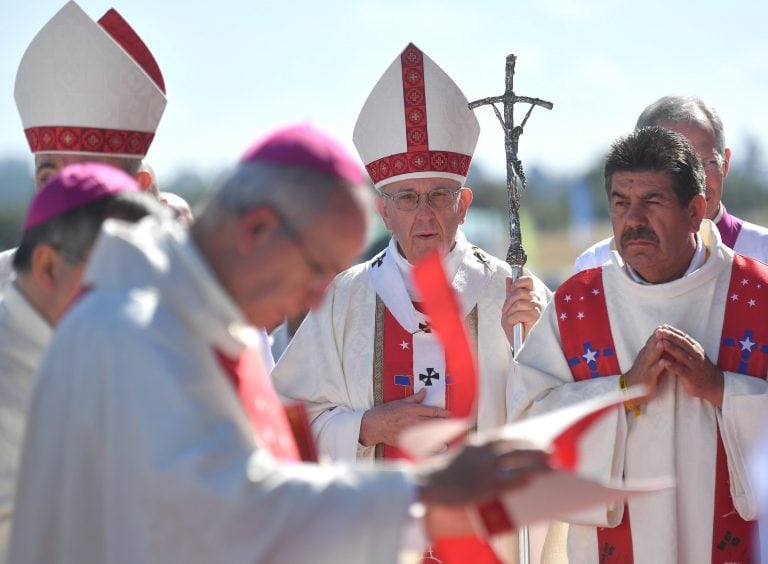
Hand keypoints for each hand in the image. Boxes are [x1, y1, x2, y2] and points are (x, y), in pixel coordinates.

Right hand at [359, 389, 450, 446]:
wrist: (373, 425)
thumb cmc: (386, 412)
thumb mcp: (400, 402)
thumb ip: (415, 398)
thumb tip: (425, 391)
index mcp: (412, 410)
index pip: (432, 411)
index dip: (443, 414)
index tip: (451, 415)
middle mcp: (413, 421)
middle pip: (434, 424)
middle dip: (445, 427)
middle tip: (455, 428)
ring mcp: (410, 432)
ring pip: (429, 437)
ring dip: (439, 440)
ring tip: (447, 443)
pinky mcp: (406, 441)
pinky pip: (421, 446)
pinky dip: (429, 449)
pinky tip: (436, 451)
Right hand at [416, 440, 549, 507]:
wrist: (428, 484)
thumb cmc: (444, 473)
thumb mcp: (462, 455)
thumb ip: (478, 453)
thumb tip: (497, 455)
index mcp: (477, 442)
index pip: (507, 436)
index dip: (524, 438)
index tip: (536, 438)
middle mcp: (484, 452)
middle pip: (517, 446)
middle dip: (536, 448)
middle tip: (550, 450)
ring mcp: (486, 468)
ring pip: (519, 462)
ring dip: (537, 463)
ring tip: (551, 466)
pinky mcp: (485, 486)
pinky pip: (510, 481)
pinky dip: (524, 478)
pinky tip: (534, 480)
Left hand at [501, 276, 544, 344]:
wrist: (520, 344)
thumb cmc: (516, 327)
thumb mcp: (509, 309)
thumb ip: (510, 294)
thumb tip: (509, 278)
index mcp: (530, 296)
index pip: (528, 280)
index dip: (518, 282)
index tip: (511, 290)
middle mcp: (536, 300)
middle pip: (519, 291)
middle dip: (508, 302)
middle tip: (505, 312)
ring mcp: (537, 308)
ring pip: (518, 303)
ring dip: (509, 313)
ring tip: (511, 321)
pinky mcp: (536, 316)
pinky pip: (519, 313)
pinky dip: (512, 320)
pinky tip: (515, 325)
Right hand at [624, 327, 667, 403]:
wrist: (629, 389)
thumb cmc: (643, 374)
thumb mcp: (649, 360)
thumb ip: (657, 351)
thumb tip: (665, 341)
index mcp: (647, 353)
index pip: (653, 340)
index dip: (659, 333)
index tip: (667, 325)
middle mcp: (645, 357)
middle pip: (652, 345)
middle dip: (658, 337)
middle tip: (664, 328)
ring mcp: (646, 366)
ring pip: (651, 356)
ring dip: (657, 349)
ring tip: (663, 342)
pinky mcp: (648, 377)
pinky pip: (653, 371)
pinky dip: (658, 366)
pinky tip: (664, 362)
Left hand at [657, 325, 723, 406]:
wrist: (715, 385)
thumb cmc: (701, 368)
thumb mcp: (695, 355)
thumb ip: (685, 346)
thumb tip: (672, 335)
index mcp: (695, 349)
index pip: (683, 337)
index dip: (673, 331)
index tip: (662, 326)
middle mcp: (695, 355)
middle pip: (682, 343)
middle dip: (670, 336)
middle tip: (659, 331)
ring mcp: (694, 366)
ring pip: (682, 355)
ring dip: (671, 348)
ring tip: (660, 343)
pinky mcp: (691, 376)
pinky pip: (682, 370)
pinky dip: (673, 366)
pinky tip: (665, 363)